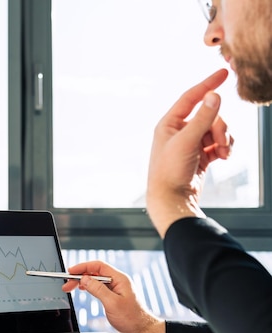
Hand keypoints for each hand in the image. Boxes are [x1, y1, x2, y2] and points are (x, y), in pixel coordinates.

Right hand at [64, 261, 165, 332]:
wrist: (142, 332)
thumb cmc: (132, 319)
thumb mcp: (112, 304)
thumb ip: (98, 289)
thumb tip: (84, 279)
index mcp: (120, 279)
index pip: (98, 266)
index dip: (83, 267)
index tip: (71, 271)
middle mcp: (117, 282)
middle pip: (95, 273)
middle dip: (80, 276)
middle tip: (67, 283)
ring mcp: (115, 289)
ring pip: (95, 280)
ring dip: (82, 282)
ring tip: (70, 287)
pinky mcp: (113, 297)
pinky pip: (98, 287)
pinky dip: (88, 287)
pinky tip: (82, 289)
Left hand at [146, 68, 232, 236]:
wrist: (172, 199)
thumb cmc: (170, 171)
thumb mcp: (187, 142)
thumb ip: (203, 118)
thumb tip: (214, 95)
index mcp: (169, 124)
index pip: (190, 97)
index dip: (207, 84)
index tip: (224, 72)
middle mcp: (179, 131)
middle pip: (210, 115)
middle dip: (220, 127)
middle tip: (221, 142)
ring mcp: (191, 143)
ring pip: (217, 129)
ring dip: (225, 138)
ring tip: (224, 153)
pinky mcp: (201, 155)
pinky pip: (220, 142)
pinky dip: (225, 147)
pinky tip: (225, 157)